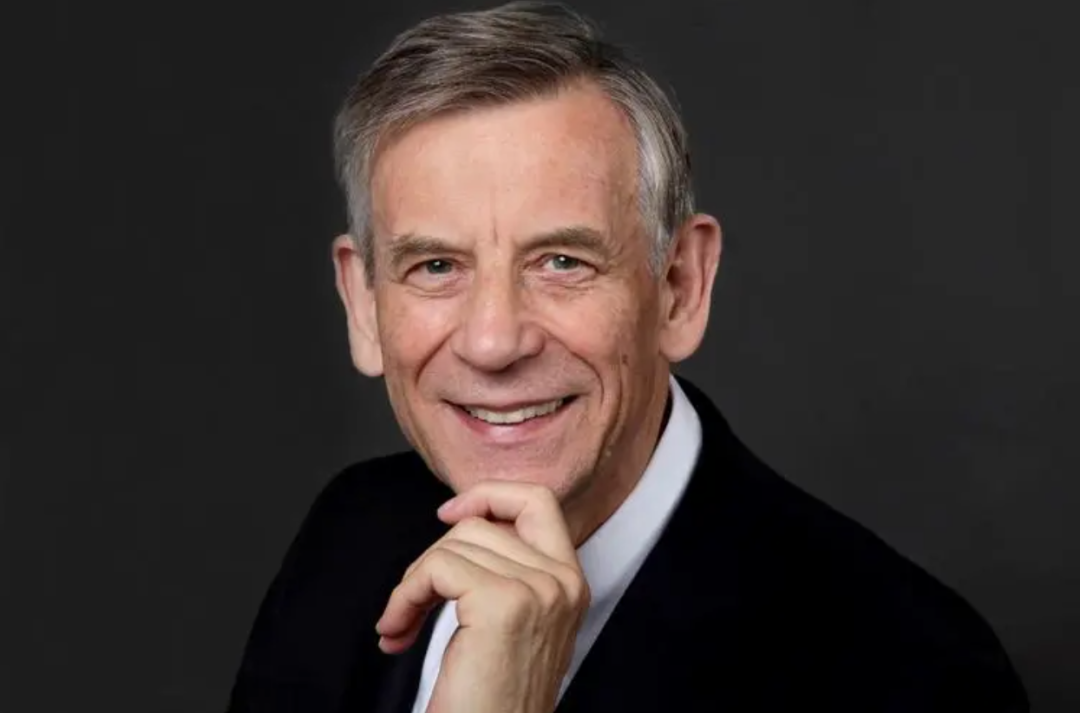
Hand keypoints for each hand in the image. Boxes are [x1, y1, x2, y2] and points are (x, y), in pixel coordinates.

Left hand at [375, 481, 590, 712]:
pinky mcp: (504, 604)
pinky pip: (436, 568)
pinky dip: (404, 596)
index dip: (488, 495)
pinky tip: (396, 631)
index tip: (448, 514)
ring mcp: (539, 590)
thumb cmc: (489, 699)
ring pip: (453, 543)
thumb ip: (505, 570)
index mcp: (570, 581)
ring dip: (411, 583)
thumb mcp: (511, 624)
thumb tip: (463, 520)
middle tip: (409, 605)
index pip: (537, 500)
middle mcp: (563, 582)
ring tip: (400, 624)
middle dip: (430, 560)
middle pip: (480, 524)